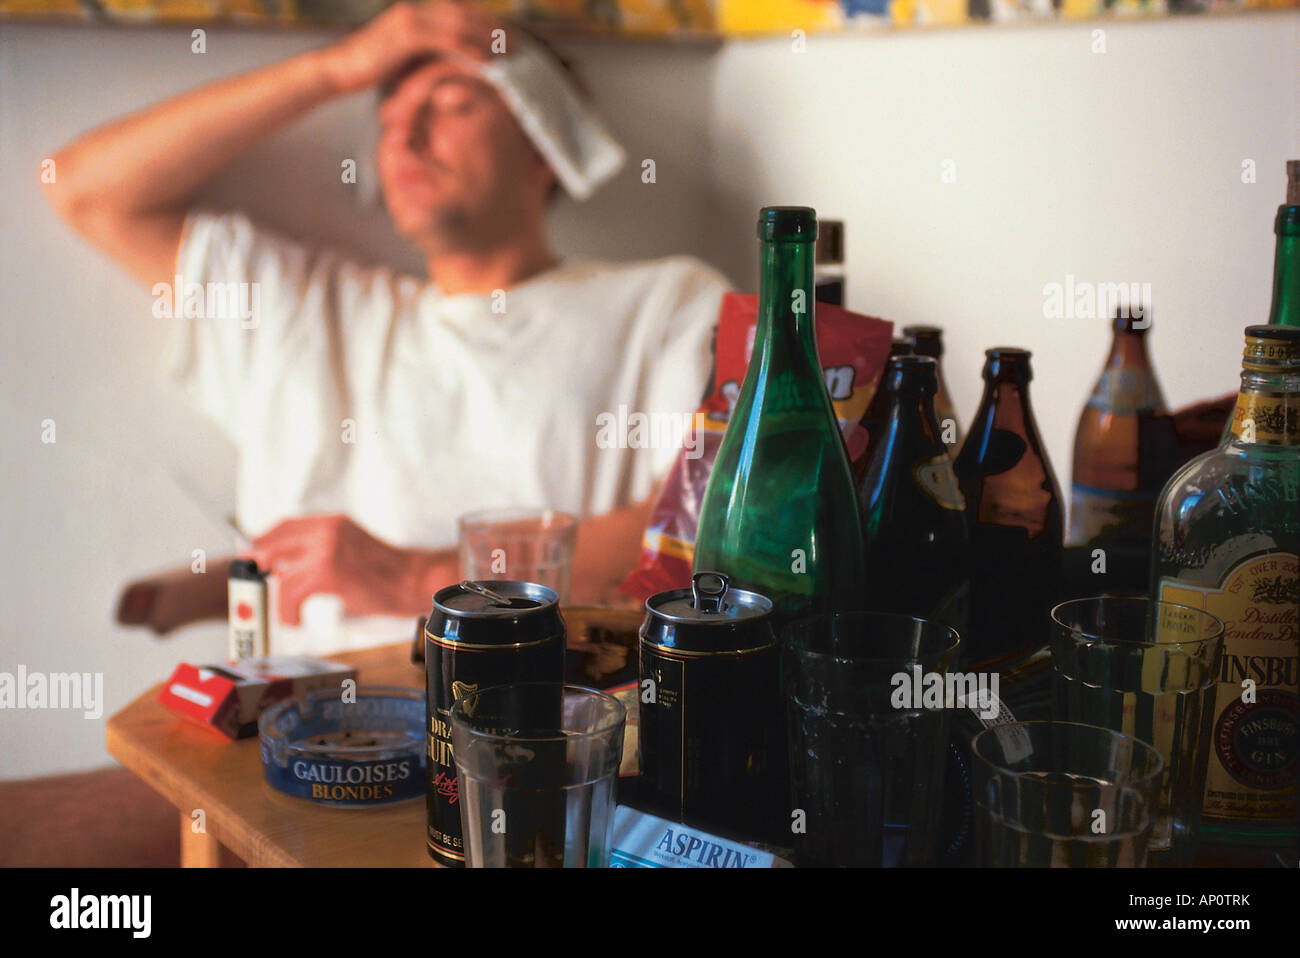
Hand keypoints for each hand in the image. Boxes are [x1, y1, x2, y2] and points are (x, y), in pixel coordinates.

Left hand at [250, 514, 441, 624]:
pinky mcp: (328, 572)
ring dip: (280, 598)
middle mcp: (328, 530)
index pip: (286, 525)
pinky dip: (289, 610)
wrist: (414, 580)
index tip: (255, 555)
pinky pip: (292, 593)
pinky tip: (296, 619)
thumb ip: (321, 552)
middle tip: (257, 580)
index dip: (265, 540)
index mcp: (333, 522)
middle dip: (261, 564)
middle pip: (275, 543)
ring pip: (282, 573)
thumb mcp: (351, 550)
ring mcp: (327, 549)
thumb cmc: (387, 573)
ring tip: (289, 613)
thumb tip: (287, 567)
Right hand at [320, 1, 501, 94]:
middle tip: (523, 44)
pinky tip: (488, 62)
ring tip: (513, 53)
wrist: (339, 71)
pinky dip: (470, 49)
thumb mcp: (407, 61)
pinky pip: (447, 40)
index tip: (514, 40)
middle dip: (496, 29)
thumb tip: (454, 68)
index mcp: (419, 13)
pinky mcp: (407, 35)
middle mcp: (417, 9)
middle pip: (468, 13)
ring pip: (462, 24)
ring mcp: (412, 18)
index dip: (490, 25)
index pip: (463, 13)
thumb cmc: (371, 71)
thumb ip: (430, 57)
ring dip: (490, 38)